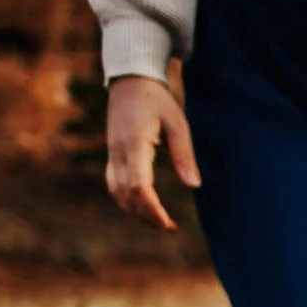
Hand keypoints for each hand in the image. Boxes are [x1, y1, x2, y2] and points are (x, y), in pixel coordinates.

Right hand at [106, 75, 200, 230]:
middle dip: (146, 216)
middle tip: (170, 227)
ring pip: (116, 192)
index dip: (152, 209)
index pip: (138, 185)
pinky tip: (144, 207)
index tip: (169, 223)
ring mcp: (112, 152)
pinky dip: (126, 200)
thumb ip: (184, 155)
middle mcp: (118, 151)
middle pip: (125, 195)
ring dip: (135, 211)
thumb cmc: (158, 99)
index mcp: (135, 143)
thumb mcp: (178, 123)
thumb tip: (194, 186)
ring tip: (159, 221)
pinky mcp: (112, 153)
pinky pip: (113, 183)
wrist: (132, 78)